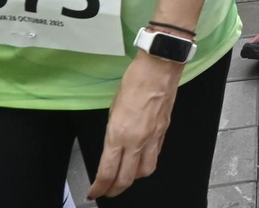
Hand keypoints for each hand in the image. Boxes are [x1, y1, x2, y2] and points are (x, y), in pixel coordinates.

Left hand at [86, 51, 180, 199]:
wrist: (160, 67)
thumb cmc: (134, 81)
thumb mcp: (113, 108)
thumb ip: (113, 131)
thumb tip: (113, 145)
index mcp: (118, 134)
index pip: (107, 172)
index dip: (99, 188)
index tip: (93, 192)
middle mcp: (137, 140)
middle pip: (126, 178)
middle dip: (114, 190)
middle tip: (106, 192)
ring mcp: (153, 137)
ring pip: (145, 171)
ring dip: (133, 179)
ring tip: (125, 177)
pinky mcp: (164, 131)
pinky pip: (155, 156)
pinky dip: (146, 163)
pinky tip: (140, 160)